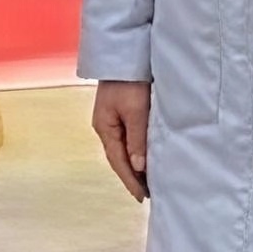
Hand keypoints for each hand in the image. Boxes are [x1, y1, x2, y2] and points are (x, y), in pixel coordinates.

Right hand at [91, 79, 151, 201]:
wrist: (125, 54)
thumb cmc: (129, 81)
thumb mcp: (136, 112)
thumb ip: (137, 140)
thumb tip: (138, 168)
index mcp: (104, 128)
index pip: (118, 161)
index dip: (130, 180)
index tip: (142, 197)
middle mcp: (105, 126)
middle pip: (118, 157)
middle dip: (131, 176)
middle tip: (147, 194)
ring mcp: (111, 119)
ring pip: (122, 149)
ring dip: (134, 165)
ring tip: (148, 181)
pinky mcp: (120, 112)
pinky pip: (126, 138)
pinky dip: (135, 151)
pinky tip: (144, 157)